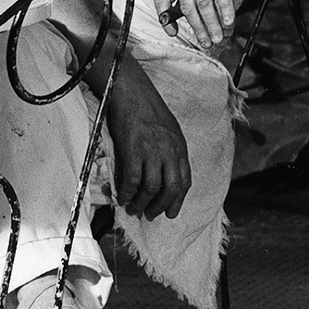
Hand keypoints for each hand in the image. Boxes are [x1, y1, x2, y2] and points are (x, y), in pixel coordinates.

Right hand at [106, 64, 191, 219]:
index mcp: (180, 147)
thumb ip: (168, 151)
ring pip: (151, 188)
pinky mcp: (134, 150)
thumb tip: (160, 173)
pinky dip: (127, 193)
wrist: (132, 92)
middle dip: (162, 206)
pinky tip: (122, 198)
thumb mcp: (167, 130)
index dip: (178, 200)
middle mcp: (170, 151)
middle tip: (151, 215)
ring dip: (142, 203)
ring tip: (134, 210)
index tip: (171, 212)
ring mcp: (152, 151)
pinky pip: (132, 180)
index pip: (185, 180)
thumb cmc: (147, 109)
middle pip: (171, 188)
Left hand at [154, 0, 252, 47]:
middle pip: (188, 6)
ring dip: (212, 24)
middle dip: (197, 28)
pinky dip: (226, 9)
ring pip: (205, 3)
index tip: (174, 33)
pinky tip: (230, 21)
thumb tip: (190, 7)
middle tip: (206, 42)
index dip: (166, 19)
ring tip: (219, 37)